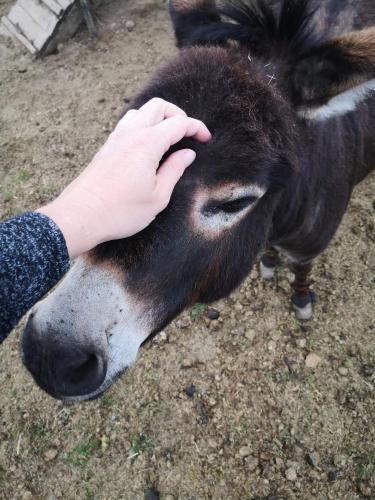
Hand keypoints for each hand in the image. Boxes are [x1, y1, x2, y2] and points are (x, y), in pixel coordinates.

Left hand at [37, 98, 210, 258]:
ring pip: (140, 111)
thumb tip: (186, 154)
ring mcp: (115, 139)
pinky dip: (142, 125)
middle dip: (177, 114)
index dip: (196, 128)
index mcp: (148, 144)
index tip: (206, 138)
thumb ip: (174, 171)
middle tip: (187, 134)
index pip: (178, 124)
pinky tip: (146, 144)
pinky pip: (127, 124)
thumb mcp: (157, 196)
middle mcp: (131, 134)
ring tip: (168, 137)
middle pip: (158, 106)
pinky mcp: (106, 148)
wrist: (81, 216)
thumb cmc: (120, 211)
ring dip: (157, 117)